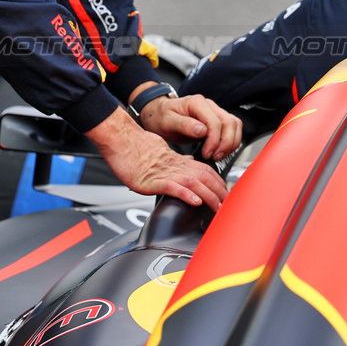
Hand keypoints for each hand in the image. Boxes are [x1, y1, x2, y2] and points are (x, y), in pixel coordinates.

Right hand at [86, 109, 227, 210]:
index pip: (205, 171)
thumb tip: (190, 165)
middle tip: (227, 205)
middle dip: (218, 193)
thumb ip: (177, 161)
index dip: (218, 183)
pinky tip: (194, 201)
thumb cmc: (136, 146)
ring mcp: (164, 173)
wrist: (119, 139)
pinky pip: (172, 187)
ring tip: (217, 207)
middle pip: (204, 178)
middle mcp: (175, 167)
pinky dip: (185, 194)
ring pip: (193, 183)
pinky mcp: (152, 180)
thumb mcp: (162, 152)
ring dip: (208, 196)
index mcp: (178, 161)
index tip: (225, 194)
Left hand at [135, 90, 242, 161]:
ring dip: (231, 142)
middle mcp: (208, 105)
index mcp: (196, 103)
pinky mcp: (216, 120)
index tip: (207, 153)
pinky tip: (221, 151)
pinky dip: (231, 141)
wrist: (158, 114)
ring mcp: (214, 111)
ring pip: (234, 124)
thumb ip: (184, 125)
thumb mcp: (167, 121)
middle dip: (225, 143)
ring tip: (218, 155)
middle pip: (229, 122)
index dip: (214, 140)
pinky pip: (232, 128)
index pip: (215, 121)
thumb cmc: (161, 116)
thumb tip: (202, 130)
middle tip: (215, 156)